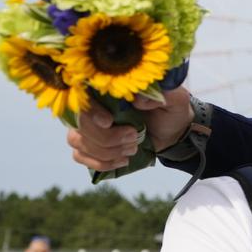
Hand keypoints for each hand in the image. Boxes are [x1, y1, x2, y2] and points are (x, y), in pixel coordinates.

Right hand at [67, 87, 193, 170]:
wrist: (172, 132)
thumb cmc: (169, 110)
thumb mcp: (175, 98)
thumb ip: (162, 94)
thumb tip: (138, 99)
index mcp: (108, 89)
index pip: (83, 96)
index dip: (91, 111)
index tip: (109, 121)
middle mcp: (92, 106)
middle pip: (79, 123)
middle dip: (106, 137)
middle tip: (133, 138)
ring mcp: (88, 126)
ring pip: (76, 141)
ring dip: (105, 151)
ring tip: (133, 149)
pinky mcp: (90, 145)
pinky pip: (79, 156)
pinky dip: (100, 163)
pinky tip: (122, 161)